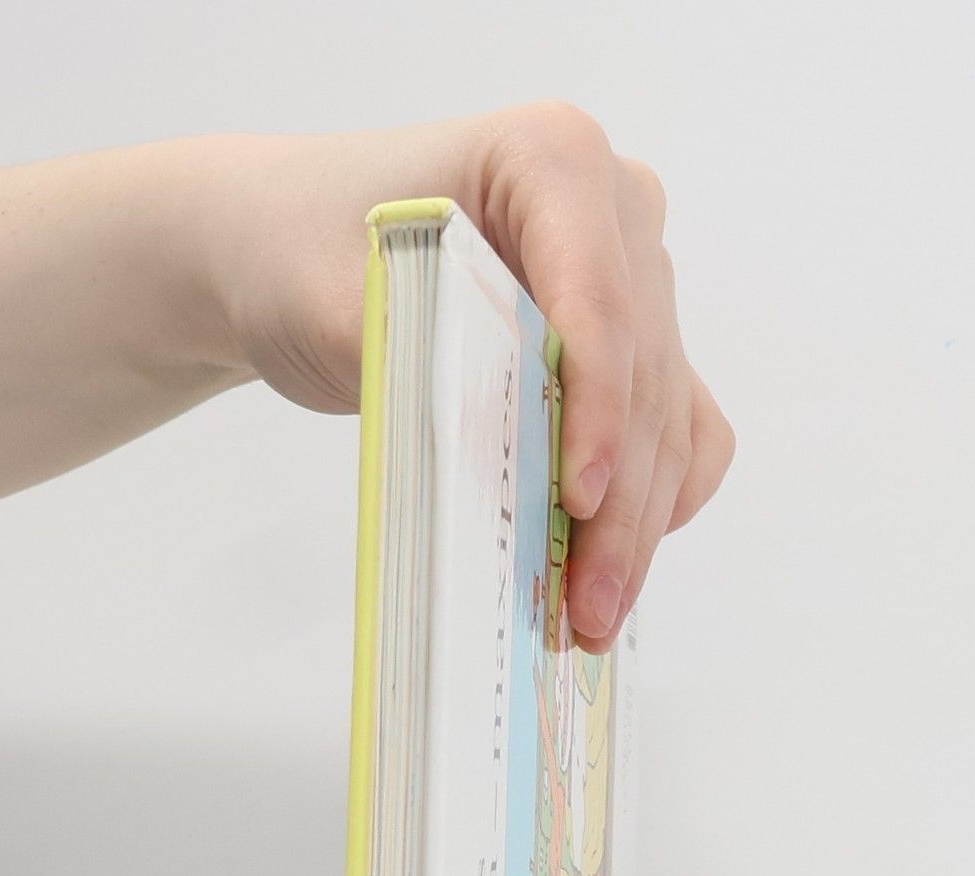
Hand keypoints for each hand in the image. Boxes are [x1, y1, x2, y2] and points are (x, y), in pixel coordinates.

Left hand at [204, 104, 735, 652]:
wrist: (293, 251)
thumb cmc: (304, 253)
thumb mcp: (335, 305)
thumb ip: (420, 370)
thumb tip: (493, 470)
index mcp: (552, 158)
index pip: (598, 300)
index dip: (596, 409)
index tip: (577, 500)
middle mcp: (615, 212)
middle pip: (643, 376)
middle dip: (619, 503)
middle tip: (585, 608)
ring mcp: (634, 280)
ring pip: (669, 418)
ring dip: (639, 526)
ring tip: (590, 618)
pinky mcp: (631, 348)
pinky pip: (680, 431)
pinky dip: (655, 503)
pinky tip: (612, 568)